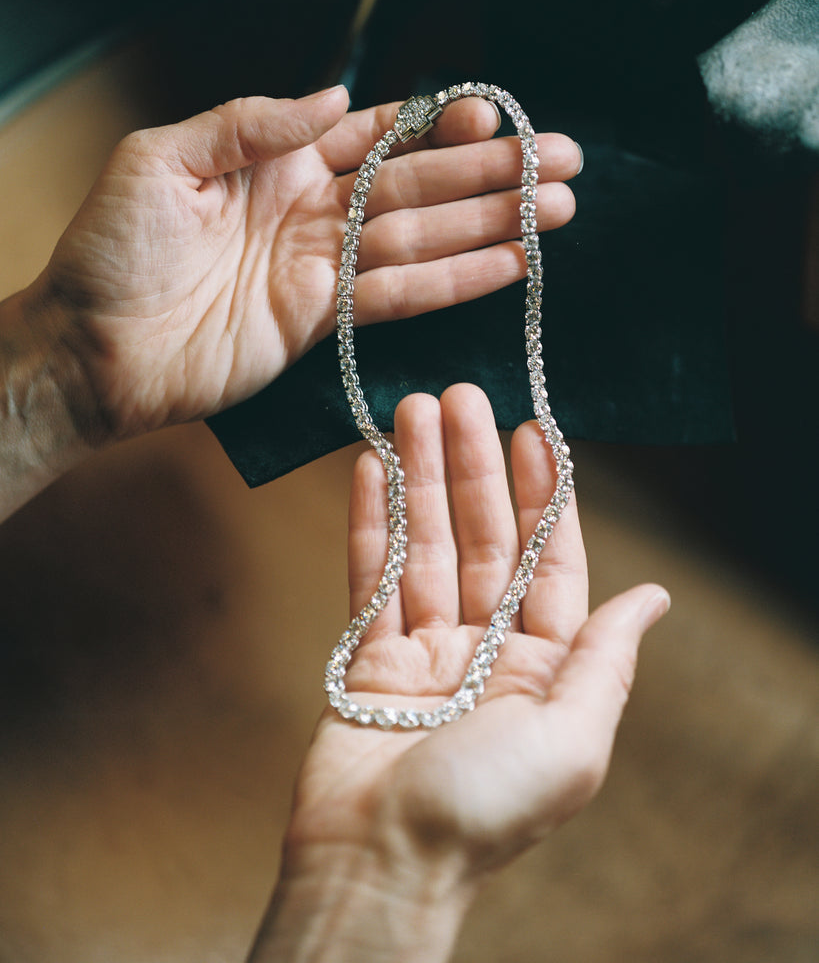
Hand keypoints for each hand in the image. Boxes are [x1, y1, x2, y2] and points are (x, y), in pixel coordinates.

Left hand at [25, 88, 579, 442]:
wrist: (91, 348)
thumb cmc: (111, 249)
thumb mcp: (165, 159)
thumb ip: (252, 125)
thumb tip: (338, 98)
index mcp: (276, 161)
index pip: (375, 135)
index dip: (436, 124)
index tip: (493, 113)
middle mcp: (311, 211)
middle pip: (417, 185)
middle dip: (489, 173)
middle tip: (559, 161)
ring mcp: (322, 269)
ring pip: (422, 240)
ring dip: (490, 226)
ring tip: (555, 212)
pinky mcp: (322, 324)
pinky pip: (398, 298)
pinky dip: (454, 283)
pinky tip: (507, 267)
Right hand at [249, 384, 668, 961]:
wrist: (377, 863)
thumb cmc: (484, 813)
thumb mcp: (570, 740)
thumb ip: (606, 660)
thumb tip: (656, 596)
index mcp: (546, 669)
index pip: (551, 560)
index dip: (545, 494)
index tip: (533, 430)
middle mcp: (490, 650)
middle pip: (485, 540)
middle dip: (475, 467)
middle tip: (460, 396)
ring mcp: (427, 648)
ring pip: (427, 544)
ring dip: (421, 477)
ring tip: (412, 410)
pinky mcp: (369, 654)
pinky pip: (373, 575)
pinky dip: (371, 520)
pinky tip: (371, 468)